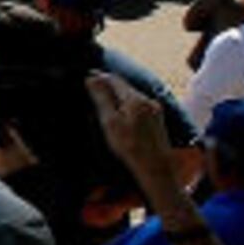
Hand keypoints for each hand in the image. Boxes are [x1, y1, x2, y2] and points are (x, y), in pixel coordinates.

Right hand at [85, 73, 178, 195]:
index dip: (99, 77)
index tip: (86, 78)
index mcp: (135, 99)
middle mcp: (148, 100)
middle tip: (92, 89)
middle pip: (124, 86)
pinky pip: (139, 105)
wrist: (156, 167)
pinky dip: (127, 105)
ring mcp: (155, 109)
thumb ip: (102, 98)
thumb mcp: (110, 122)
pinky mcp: (157, 119)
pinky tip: (120, 115)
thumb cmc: (130, 147)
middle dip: (108, 85)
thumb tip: (92, 78)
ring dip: (117, 96)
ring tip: (104, 102)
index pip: (114, 79)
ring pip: (132, 96)